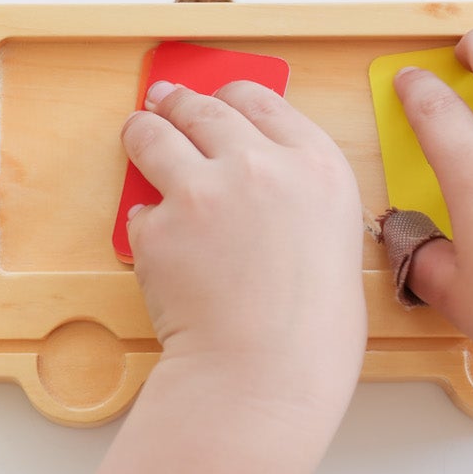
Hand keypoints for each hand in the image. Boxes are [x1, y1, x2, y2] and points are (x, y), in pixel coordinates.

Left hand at [123, 80, 366, 413]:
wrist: (265, 376)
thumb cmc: (312, 333)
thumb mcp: (334, 241)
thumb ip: (298, 196)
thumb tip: (262, 183)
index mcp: (317, 167)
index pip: (263, 100)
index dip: (233, 96)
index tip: (218, 99)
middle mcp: (260, 165)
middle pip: (206, 108)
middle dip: (180, 103)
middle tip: (165, 102)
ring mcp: (203, 191)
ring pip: (155, 134)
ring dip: (144, 132)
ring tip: (138, 133)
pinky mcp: (158, 226)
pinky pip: (140, 211)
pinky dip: (148, 225)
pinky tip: (162, 248)